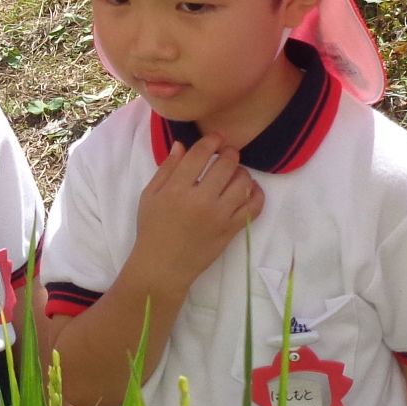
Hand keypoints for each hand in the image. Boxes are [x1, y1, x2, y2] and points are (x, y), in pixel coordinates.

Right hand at [128, 136, 261, 290]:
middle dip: (229, 153)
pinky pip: (254, 207)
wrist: (162, 267)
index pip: (201, 154)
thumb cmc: (152, 229)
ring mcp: (219, 215)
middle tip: (227, 154)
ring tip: (235, 173)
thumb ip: (166, 169)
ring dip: (241, 172)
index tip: (216, 138)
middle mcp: (201, 200)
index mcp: (177, 189)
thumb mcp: (149, 196)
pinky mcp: (231, 229)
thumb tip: (181, 145)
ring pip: (243, 182)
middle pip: (226, 164)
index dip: (212, 140)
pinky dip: (256, 194)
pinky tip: (249, 189)